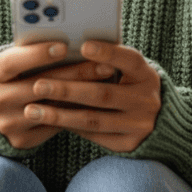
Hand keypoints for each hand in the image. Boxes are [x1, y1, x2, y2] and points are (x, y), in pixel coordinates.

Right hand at [0, 41, 115, 149]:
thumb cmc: (10, 77)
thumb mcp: (12, 62)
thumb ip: (32, 54)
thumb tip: (71, 42)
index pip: (13, 63)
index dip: (38, 54)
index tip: (64, 46)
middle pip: (39, 86)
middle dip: (74, 74)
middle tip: (104, 65)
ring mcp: (8, 123)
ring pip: (51, 108)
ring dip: (81, 95)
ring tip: (106, 83)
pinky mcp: (21, 140)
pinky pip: (54, 125)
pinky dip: (75, 112)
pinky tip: (96, 103)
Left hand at [24, 40, 161, 153]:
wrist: (159, 121)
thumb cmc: (131, 86)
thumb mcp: (129, 72)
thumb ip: (108, 62)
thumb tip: (69, 51)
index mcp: (147, 75)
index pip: (129, 60)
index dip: (108, 53)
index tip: (84, 46)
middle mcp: (147, 100)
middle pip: (102, 94)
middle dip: (67, 90)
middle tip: (38, 85)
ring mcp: (139, 125)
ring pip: (93, 119)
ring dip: (59, 114)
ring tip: (33, 110)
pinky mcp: (129, 144)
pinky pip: (94, 135)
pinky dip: (71, 126)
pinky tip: (50, 121)